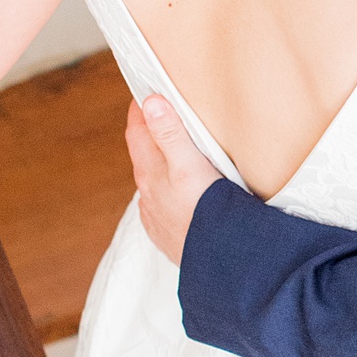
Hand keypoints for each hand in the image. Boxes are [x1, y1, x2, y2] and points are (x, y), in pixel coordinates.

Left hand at [126, 94, 220, 265]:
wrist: (219, 265)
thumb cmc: (206, 214)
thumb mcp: (189, 168)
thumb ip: (170, 134)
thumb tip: (150, 102)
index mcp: (150, 173)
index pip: (136, 131)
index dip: (140, 109)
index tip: (146, 90)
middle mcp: (147, 195)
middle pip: (143, 156)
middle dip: (150, 134)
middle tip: (163, 114)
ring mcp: (157, 217)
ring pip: (154, 183)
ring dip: (162, 165)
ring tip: (178, 153)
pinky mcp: (169, 235)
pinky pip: (165, 206)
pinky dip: (171, 192)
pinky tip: (185, 194)